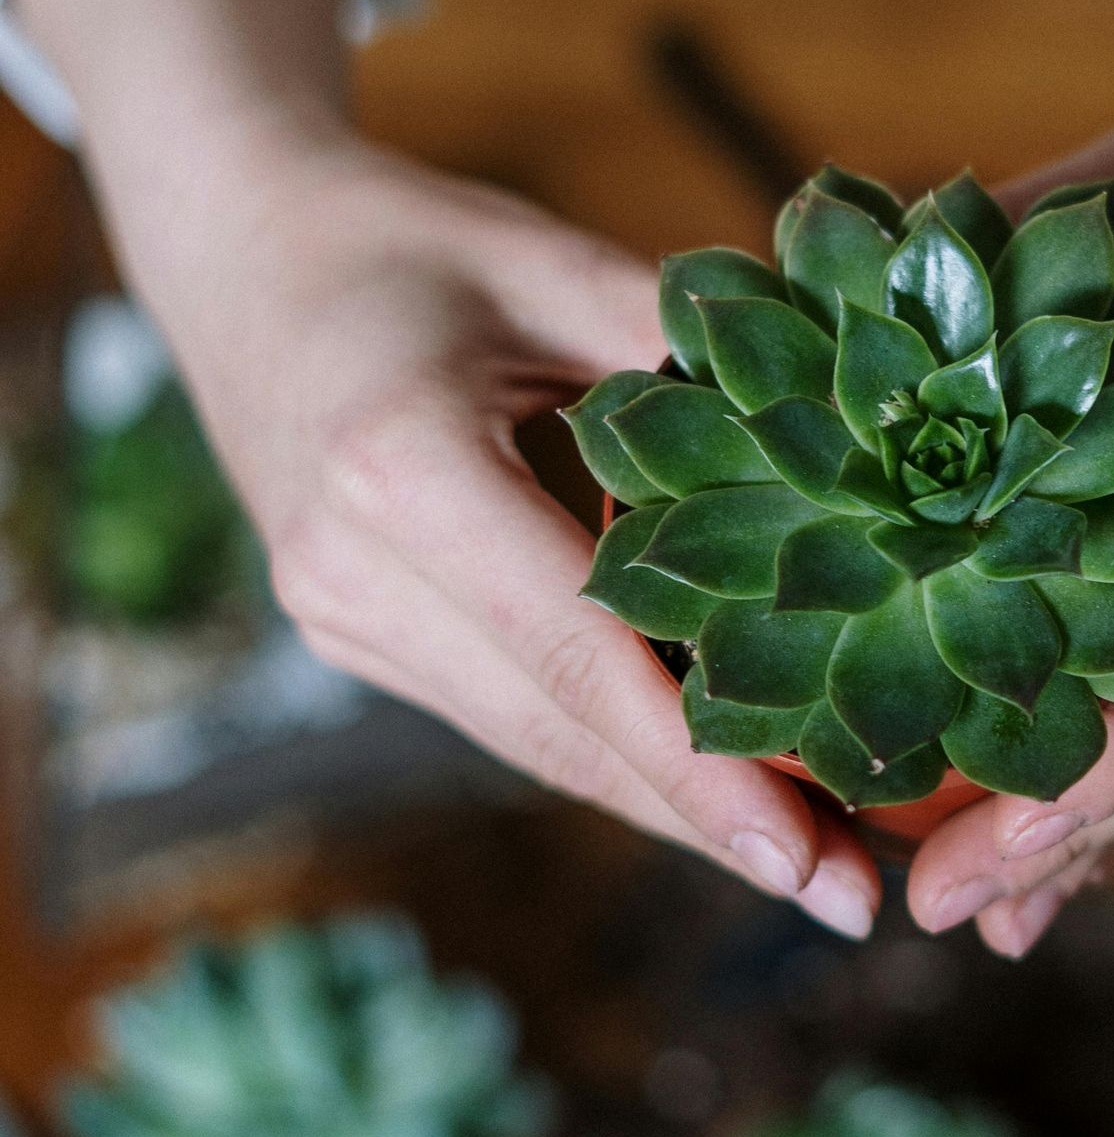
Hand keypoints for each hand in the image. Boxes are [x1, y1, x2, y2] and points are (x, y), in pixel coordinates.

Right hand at [180, 140, 883, 935]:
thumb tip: (848, 441)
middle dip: (707, 821)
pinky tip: (712, 779)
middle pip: (558, 732)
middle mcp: (352, 570)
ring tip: (813, 859)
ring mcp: (341, 615)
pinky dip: (607, 745)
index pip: (575, 651)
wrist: (237, 253)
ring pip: (532, 741)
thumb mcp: (553, 258)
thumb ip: (686, 351)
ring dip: (665, 804)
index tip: (805, 851)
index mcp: (397, 467)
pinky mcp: (356, 628)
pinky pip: (504, 706)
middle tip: (852, 894)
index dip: (696, 764)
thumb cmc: (408, 241)